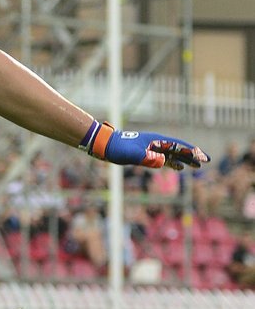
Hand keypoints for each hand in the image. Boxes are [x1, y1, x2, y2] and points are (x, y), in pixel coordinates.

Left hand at [85, 121, 208, 169]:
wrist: (104, 144)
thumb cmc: (117, 148)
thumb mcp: (132, 154)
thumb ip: (147, 158)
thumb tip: (163, 162)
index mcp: (155, 141)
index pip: (178, 146)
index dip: (192, 152)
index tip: (203, 158)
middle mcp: (155, 143)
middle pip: (178, 149)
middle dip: (192, 155)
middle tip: (205, 162)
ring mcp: (151, 147)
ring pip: (172, 154)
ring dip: (184, 160)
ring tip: (196, 166)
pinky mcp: (145, 153)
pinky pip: (163, 158)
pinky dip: (172, 162)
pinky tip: (178, 168)